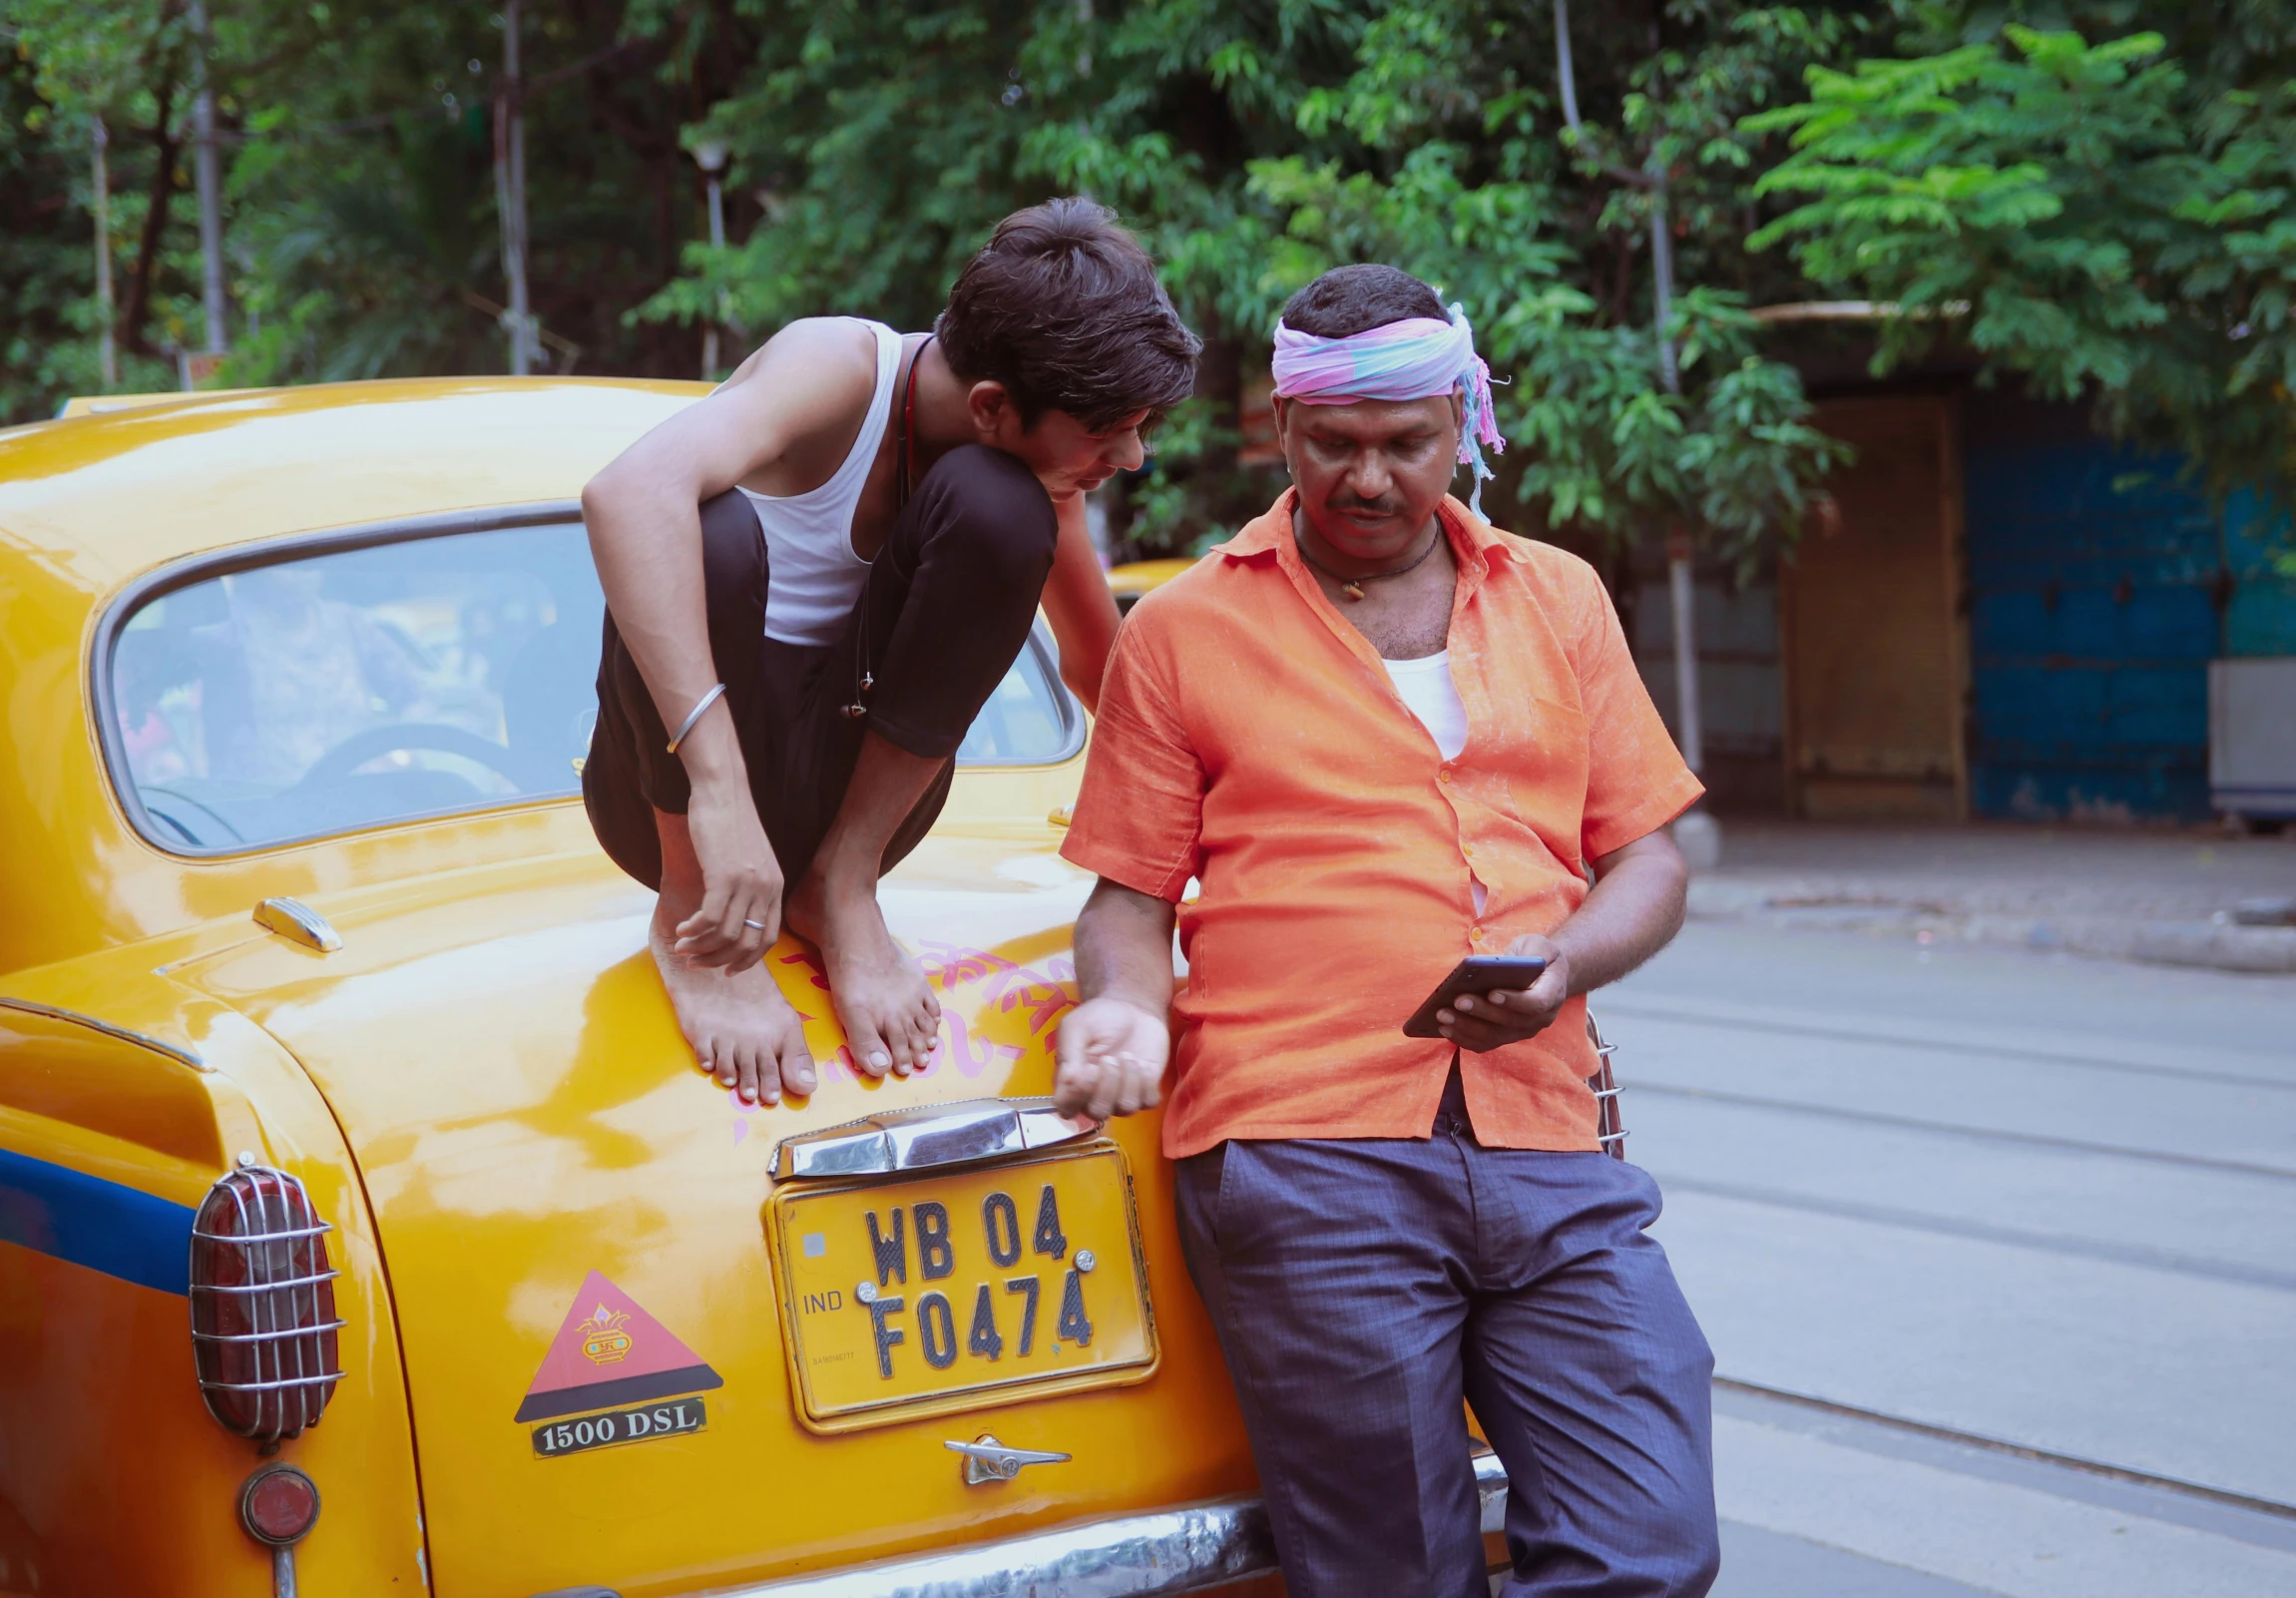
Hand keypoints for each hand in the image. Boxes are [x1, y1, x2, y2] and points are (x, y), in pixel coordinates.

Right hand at [674, 777, 784, 972]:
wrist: (723, 790)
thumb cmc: (730, 821)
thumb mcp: (750, 857)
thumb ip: (749, 884)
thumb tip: (733, 911)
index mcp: (775, 887)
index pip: (769, 938)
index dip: (747, 960)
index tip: (727, 970)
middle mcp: (766, 889)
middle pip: (747, 944)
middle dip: (719, 960)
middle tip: (695, 963)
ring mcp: (747, 884)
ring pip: (726, 935)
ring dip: (701, 947)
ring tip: (682, 948)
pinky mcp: (724, 876)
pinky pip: (711, 918)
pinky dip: (695, 930)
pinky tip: (682, 930)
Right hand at [1054, 995, 1169, 1118]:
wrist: (1132, 1008)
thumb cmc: (1098, 1018)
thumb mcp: (1076, 1027)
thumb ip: (1069, 1054)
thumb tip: (1069, 1083)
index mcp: (1072, 1083)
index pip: (1067, 1108)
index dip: (1077, 1096)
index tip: (1086, 1070)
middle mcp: (1094, 1096)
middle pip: (1098, 1112)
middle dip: (1107, 1085)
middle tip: (1109, 1058)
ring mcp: (1121, 1096)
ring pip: (1125, 1108)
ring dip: (1129, 1079)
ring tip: (1127, 1055)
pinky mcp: (1146, 1092)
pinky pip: (1148, 1102)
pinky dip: (1147, 1082)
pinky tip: (1142, 1063)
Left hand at [1437, 934, 1570, 1052]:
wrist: (1546, 974)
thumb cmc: (1538, 956)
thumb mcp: (1538, 945)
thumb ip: (1524, 953)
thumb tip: (1494, 966)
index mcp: (1552, 993)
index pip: (1536, 1003)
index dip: (1513, 1000)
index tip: (1491, 992)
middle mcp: (1541, 1018)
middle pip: (1509, 1022)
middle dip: (1481, 1012)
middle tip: (1456, 1001)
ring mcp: (1523, 1031)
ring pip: (1494, 1036)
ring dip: (1466, 1028)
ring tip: (1442, 1016)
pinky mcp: (1507, 1036)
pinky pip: (1485, 1043)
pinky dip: (1464, 1038)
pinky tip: (1444, 1028)